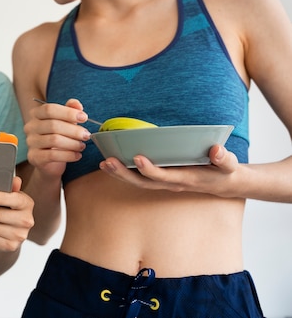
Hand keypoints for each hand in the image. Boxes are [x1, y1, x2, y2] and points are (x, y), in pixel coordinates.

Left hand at [0, 176, 34, 251]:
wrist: (13, 229)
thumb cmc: (9, 206)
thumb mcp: (11, 195)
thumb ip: (11, 187)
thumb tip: (15, 180)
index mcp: (27, 204)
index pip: (14, 200)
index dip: (1, 198)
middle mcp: (26, 220)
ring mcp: (19, 235)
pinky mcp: (10, 246)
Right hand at [25, 98, 90, 176]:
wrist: (49, 161)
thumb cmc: (58, 137)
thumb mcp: (65, 121)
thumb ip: (70, 110)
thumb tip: (77, 105)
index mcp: (36, 114)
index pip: (50, 109)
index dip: (68, 113)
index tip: (84, 118)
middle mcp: (30, 127)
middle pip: (53, 125)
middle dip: (74, 130)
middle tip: (86, 135)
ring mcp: (31, 142)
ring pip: (54, 140)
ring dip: (73, 143)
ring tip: (82, 146)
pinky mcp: (34, 157)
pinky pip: (53, 155)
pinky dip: (69, 155)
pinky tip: (77, 155)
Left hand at [99, 144, 239, 196]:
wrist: (224, 184)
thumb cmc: (224, 171)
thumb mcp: (229, 165)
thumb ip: (224, 158)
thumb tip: (216, 150)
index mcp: (186, 179)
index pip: (164, 176)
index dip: (150, 169)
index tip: (137, 157)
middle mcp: (171, 183)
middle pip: (143, 182)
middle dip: (125, 173)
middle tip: (108, 162)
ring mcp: (164, 183)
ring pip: (138, 182)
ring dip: (120, 174)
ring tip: (104, 163)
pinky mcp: (160, 179)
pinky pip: (139, 178)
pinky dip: (124, 172)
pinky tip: (110, 164)